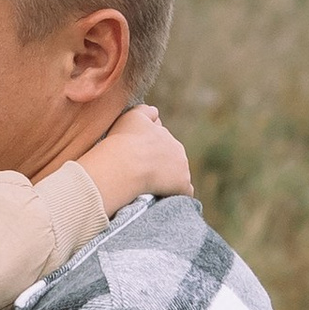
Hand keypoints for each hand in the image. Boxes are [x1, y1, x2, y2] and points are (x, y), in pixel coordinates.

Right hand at [77, 103, 192, 214]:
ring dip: (168, 181)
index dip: (149, 151)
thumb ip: (146, 111)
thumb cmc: (123, 141)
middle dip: (160, 166)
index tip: (138, 159)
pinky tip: (166, 198)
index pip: (160, 142)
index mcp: (164, 134)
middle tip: (140, 176)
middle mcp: (177, 148)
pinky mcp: (182, 185)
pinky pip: (185, 191)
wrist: (126, 164)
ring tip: (150, 189)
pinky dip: (177, 194)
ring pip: (178, 175)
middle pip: (170, 159)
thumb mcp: (132, 116)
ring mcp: (182, 167)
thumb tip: (156, 112)